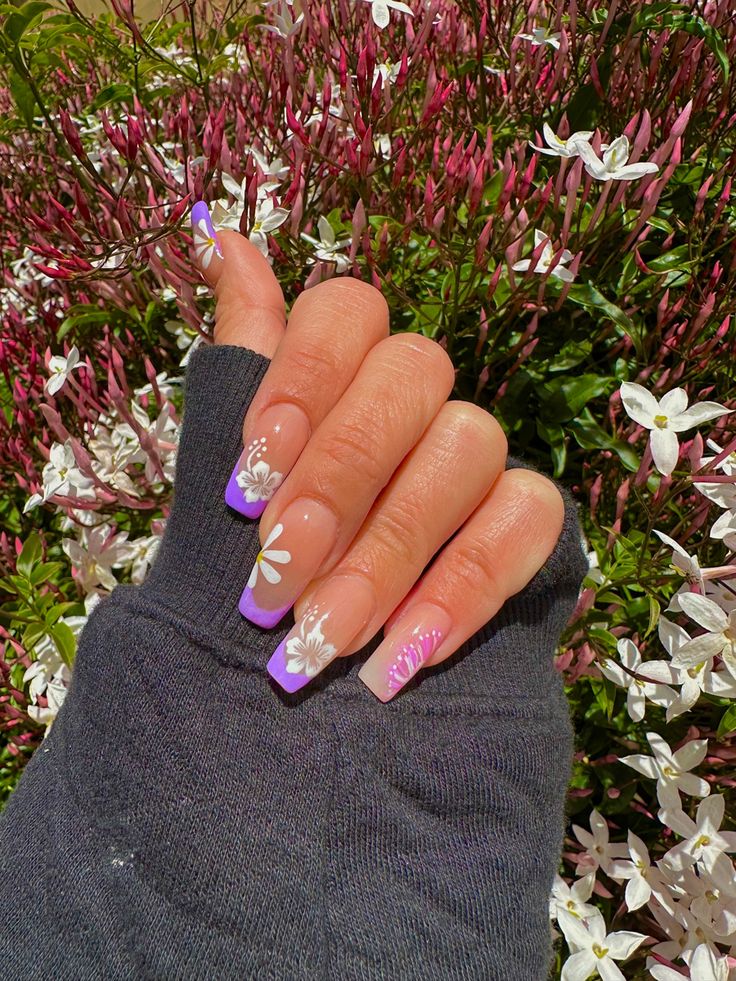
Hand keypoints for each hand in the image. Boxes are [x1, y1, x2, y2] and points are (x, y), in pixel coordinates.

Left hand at [191, 201, 564, 700]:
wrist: (311, 684)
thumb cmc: (263, 568)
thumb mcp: (227, 473)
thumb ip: (239, 365)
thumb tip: (216, 234)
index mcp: (346, 368)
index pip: (346, 309)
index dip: (301, 378)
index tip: (248, 478)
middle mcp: (421, 396)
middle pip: (411, 372)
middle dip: (340, 477)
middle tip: (275, 574)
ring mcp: (482, 451)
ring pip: (471, 443)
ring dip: (389, 549)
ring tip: (319, 637)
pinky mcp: (534, 518)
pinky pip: (525, 522)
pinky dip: (459, 590)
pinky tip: (397, 658)